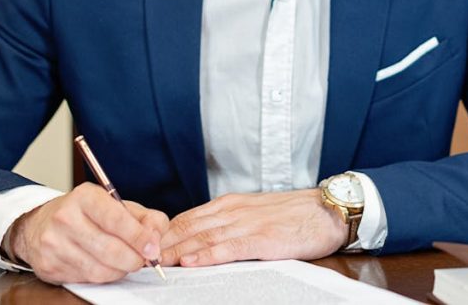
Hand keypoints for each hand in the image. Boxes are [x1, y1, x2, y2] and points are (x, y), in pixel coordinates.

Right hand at [5, 182, 168, 283]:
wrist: (40, 224)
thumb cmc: (85, 213)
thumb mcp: (116, 205)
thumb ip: (144, 218)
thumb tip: (157, 238)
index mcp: (84, 196)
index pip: (116, 219)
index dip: (139, 237)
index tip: (153, 247)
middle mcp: (65, 218)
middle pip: (110, 249)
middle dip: (134, 259)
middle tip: (144, 259)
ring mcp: (54, 244)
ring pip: (100, 269)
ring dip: (120, 270)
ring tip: (125, 262)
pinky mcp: (49, 266)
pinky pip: (86, 280)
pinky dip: (103, 277)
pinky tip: (105, 266)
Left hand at [160, 189, 347, 266]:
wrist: (327, 209)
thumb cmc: (293, 215)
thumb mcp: (254, 212)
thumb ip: (229, 223)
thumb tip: (200, 240)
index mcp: (229, 204)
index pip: (187, 218)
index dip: (164, 234)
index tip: (144, 247)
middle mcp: (233, 211)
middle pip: (188, 228)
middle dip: (162, 244)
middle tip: (139, 258)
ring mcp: (247, 224)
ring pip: (202, 238)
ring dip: (176, 252)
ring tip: (155, 263)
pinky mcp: (263, 239)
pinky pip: (229, 248)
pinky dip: (207, 256)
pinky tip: (191, 263)